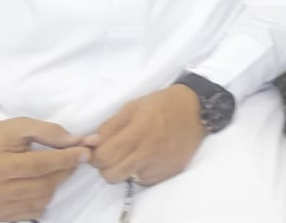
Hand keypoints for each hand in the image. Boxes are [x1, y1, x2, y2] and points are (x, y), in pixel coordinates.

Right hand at [0, 117, 89, 221]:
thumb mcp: (19, 126)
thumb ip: (49, 132)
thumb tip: (78, 141)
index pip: (41, 165)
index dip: (67, 158)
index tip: (86, 151)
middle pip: (44, 185)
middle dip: (64, 171)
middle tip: (72, 158)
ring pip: (41, 200)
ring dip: (55, 184)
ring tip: (52, 169)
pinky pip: (32, 211)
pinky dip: (42, 198)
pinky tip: (38, 183)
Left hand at [85, 85, 204, 185]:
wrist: (196, 109)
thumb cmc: (161, 104)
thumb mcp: (132, 107)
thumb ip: (108, 127)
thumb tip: (90, 144)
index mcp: (137, 132)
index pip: (103, 157)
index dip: (96, 155)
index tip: (102, 148)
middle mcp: (148, 152)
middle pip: (111, 175)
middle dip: (107, 166)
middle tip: (115, 154)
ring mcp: (160, 164)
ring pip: (127, 179)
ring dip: (124, 170)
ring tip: (133, 154)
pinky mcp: (170, 172)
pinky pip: (145, 180)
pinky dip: (142, 171)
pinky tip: (149, 156)